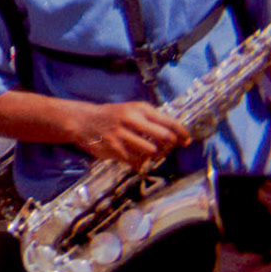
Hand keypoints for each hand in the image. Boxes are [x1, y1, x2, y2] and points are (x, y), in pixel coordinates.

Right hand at [69, 101, 192, 166]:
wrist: (84, 121)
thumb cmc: (114, 116)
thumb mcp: (132, 110)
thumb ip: (152, 120)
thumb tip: (177, 136)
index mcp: (140, 109)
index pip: (169, 121)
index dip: (182, 133)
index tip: (186, 140)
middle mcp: (132, 119)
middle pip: (165, 137)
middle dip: (169, 146)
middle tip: (166, 148)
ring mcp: (122, 135)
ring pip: (151, 152)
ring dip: (152, 155)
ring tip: (146, 152)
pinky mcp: (114, 149)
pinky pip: (135, 161)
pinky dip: (138, 162)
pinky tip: (133, 157)